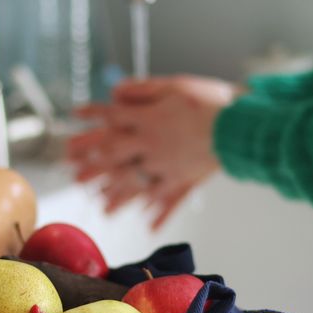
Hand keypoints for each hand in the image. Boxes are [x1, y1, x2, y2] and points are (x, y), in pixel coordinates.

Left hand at [66, 75, 238, 229]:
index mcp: (147, 120)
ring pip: (135, 184)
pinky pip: (168, 199)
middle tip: (75, 178)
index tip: (76, 116)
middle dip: (94, 167)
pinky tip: (149, 226)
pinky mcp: (184, 179)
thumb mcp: (173, 86)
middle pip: (115, 156)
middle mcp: (151, 145)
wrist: (238, 125)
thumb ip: (142, 90)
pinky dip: (159, 214)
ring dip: (117, 197)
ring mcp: (166, 166)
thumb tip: (115, 91)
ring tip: (103, 209)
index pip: (112, 118)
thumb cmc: (209, 101)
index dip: (93, 116)